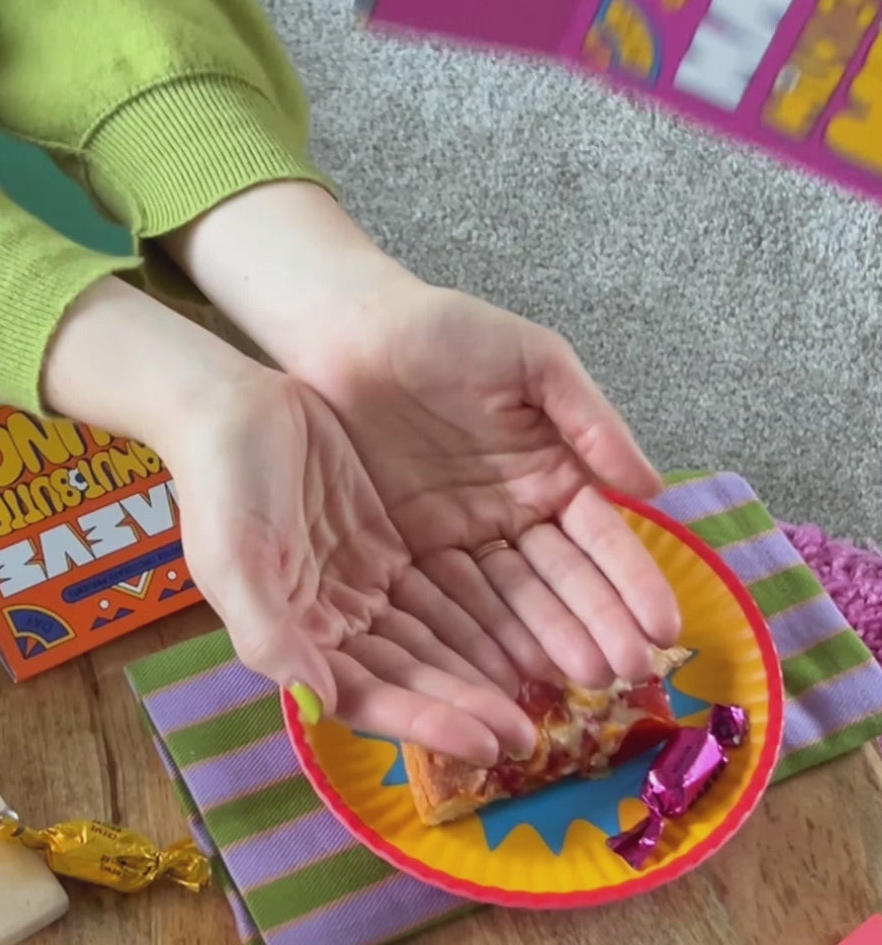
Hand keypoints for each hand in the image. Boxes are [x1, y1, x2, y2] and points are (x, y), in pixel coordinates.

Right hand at [43, 277, 532, 763]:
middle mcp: (329, 620)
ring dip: (476, 668)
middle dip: (464, 706)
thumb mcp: (234, 557)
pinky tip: (518, 632)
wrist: (232, 407)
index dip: (424, 723)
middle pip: (407, 674)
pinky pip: (436, 588)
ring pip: (429, 637)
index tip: (487, 743)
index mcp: (292, 635)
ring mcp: (360, 582)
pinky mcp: (383, 544)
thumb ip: (269, 633)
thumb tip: (316, 702)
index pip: (365, 694)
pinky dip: (474, 613)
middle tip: (529, 734)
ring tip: (538, 692)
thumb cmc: (224, 482)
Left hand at [305, 283, 681, 688]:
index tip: (664, 627)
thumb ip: (589, 419)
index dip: (631, 579)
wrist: (354, 334)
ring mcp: (461, 535)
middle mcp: (513, 513)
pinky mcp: (408, 548)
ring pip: (508, 597)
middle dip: (595, 624)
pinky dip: (474, 634)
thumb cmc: (448, 333)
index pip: (599, 534)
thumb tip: (654, 489)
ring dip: (543, 641)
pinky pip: (445, 596)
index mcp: (552, 470)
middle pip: (559, 577)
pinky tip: (503, 672)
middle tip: (625, 675)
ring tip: (576, 683)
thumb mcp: (532, 361)